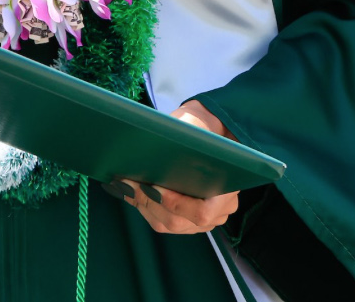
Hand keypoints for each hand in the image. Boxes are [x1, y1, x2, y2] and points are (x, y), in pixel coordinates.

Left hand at [104, 100, 238, 233]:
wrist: (205, 133)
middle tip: (129, 184)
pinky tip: (132, 192)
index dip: (174, 204)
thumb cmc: (199, 130)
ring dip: (143, 206)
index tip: (153, 186)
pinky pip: (163, 221)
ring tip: (127, 187)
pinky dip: (146, 207)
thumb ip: (180, 141)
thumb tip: (148, 149)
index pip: (201, 213)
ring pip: (167, 224)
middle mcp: (219, 211)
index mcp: (228, 190)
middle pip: (178, 222)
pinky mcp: (187, 220)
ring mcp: (204, 219)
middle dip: (149, 203)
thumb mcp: (193, 130)